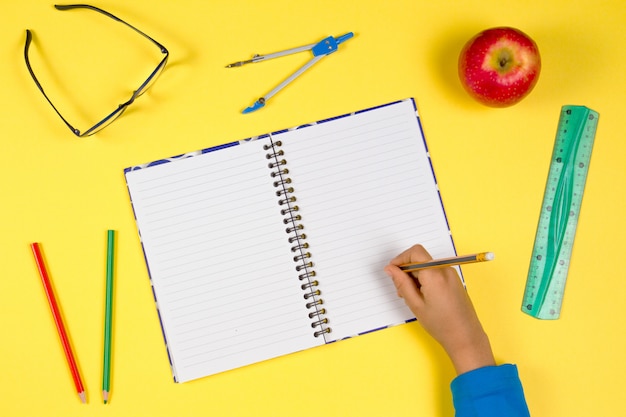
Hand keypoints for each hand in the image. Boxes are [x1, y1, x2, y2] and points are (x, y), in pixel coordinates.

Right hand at [384, 244, 494, 374]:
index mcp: (435, 274)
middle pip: (420, 259)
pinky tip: (423, 297)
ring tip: (413, 298)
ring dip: (415, 277)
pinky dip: (425, 280)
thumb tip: (390, 269)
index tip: (393, 271)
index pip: (415, 252)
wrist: (465, 337)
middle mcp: (445, 270)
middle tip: (402, 291)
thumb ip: (401, 283)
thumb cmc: (441, 324)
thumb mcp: (415, 304)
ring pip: (426, 267)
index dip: (401, 259)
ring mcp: (451, 274)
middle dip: (407, 272)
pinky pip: (434, 273)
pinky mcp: (454, 280)